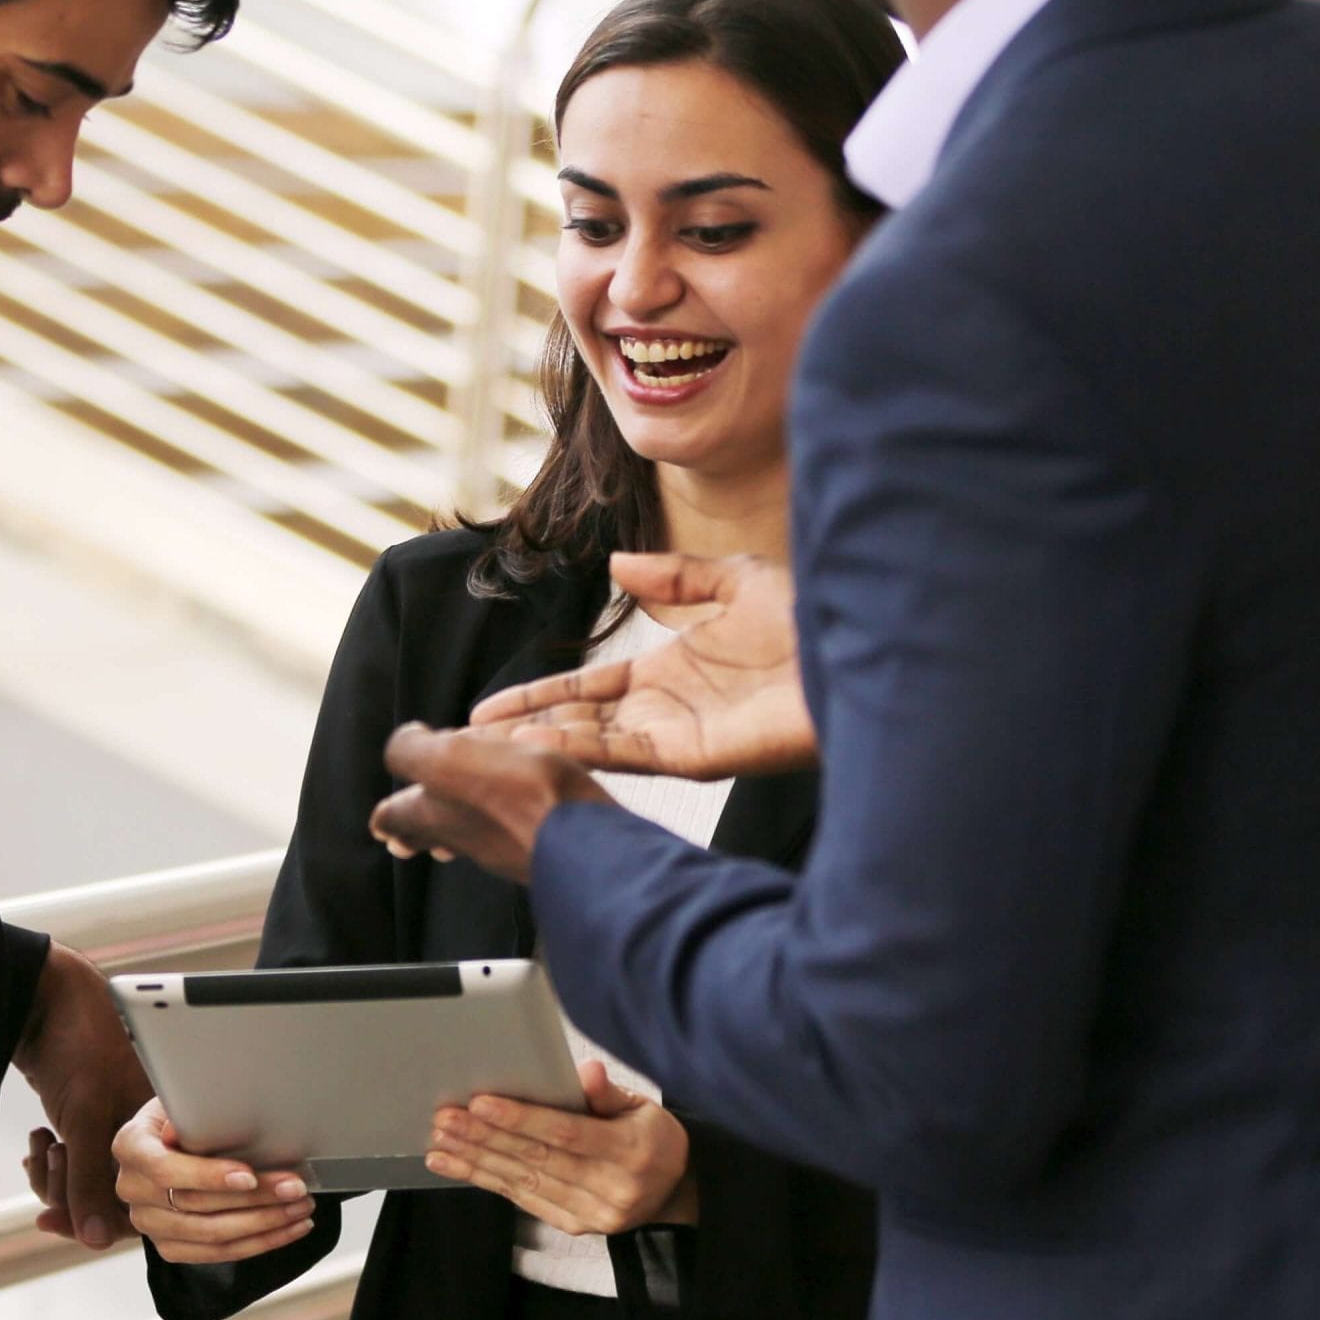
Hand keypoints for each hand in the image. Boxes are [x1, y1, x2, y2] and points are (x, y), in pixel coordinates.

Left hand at [12, 941, 151, 1249]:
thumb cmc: (80, 1043)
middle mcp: (145, 1132)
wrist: (46, 1001)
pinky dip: (50, 1161)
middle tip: (55, 1157)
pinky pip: (74, 1165)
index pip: (147, 1197)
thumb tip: (93, 1239)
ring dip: (57, 1176)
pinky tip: (39, 1138)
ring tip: (45, 1145)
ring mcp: (116, 1128)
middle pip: (112, 1196)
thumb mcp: (84, 1115)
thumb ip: (90, 1179)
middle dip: (73, 1189)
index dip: (108, 1215)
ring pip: (88, 1183)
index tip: (70, 1217)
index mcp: (161, 1128)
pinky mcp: (90, 1122)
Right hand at [111, 1095, 316, 1264]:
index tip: (249, 1176)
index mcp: (130, 1146)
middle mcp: (132, 1189)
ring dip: (264, 1224)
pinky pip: (217, 1254)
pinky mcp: (169, 1247)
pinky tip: (289, 1228)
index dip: (208, 1175)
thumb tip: (189, 1128)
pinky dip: (259, 1243)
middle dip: (254, 1198)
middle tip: (296, 1188)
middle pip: (196, 1205)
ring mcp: (149, 1223)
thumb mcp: (184, 1100)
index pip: (166, 1169)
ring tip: (301, 1208)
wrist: (171, 1138)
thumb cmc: (186, 1113)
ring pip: (211, 1235)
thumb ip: (189, 1114)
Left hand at [371, 726, 609, 883]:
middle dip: (422, 820)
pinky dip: (508, 812)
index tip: (382, 812)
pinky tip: (523, 800)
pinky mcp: (544, 843)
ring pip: (472, 832)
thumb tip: (406, 738)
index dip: (387, 812)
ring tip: (470, 800)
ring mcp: (506, 847)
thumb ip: (414, 750)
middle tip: (420, 810)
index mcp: (435, 816)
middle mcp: (466, 838)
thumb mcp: (451, 758)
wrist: (586, 842)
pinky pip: (514, 827)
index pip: (394, 819)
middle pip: (431, 832)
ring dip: (464, 815)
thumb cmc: (517, 798)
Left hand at [426, 1060, 695, 1231]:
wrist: (674, 1191)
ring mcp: (592, 1213)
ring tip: (441, 1143)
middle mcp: (611, 1187)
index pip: (567, 1133)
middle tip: (446, 1119)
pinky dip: (490, 1181)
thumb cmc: (652, 1136)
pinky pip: (526, 1200)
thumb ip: (608, 1093)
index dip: (522, 1118)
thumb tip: (585, 1071)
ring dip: (477, 1162)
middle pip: (537, 1159)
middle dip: (486, 1137)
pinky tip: (461, 1167)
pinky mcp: (575, 1226)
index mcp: (630, 1150)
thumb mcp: (643, 1106)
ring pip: (524, 1182)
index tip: (481, 1103)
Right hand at [469, 552, 814, 777]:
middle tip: (460, 744)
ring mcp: (680, 735)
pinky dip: (583, 749)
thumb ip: (673, 580)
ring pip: (591, 743)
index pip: (585, 690)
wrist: (859, 642)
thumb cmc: (812, 617)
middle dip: (519, 734)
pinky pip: (629, 753)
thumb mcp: (733, 582)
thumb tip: (615, 565)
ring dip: (537, 744)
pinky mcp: (699, 754)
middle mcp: (667, 709)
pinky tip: (540, 743)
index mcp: (670, 673)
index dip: (535, 696)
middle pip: (575, 724)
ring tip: (482, 748)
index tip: (485, 710)